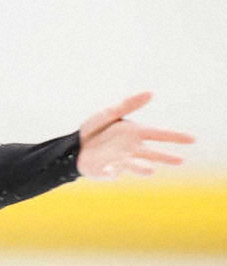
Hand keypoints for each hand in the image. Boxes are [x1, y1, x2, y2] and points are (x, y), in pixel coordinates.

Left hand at [77, 91, 194, 179]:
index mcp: (134, 132)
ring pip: (138, 165)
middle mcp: (131, 148)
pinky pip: (113, 172)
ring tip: (153, 170)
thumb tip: (151, 93)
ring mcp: (121, 160)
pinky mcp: (109, 171)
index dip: (175, 137)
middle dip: (166, 157)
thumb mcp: (109, 113)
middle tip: (182, 160)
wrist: (72, 147)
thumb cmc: (91, 129)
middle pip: (153, 153)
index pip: (159, 134)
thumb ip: (128, 105)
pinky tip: (110, 170)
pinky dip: (112, 171)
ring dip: (144, 168)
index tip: (192, 139)